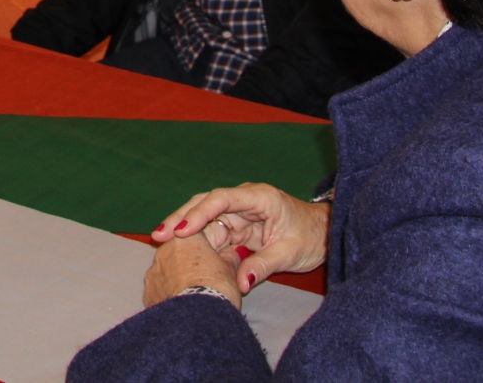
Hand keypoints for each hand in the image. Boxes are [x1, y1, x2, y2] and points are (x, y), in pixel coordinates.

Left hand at [142, 217, 241, 308]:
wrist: (196, 321)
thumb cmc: (216, 290)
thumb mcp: (231, 271)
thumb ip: (230, 258)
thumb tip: (233, 253)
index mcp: (186, 237)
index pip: (198, 234)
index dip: (209, 248)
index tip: (217, 260)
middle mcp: (165, 249)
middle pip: (180, 252)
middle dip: (191, 263)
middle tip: (208, 280)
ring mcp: (153, 272)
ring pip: (168, 271)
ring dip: (178, 279)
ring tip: (195, 296)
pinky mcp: (147, 293)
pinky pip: (160, 290)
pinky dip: (169, 295)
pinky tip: (182, 307)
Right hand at [150, 183, 329, 295]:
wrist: (324, 235)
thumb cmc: (311, 237)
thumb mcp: (290, 253)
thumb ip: (263, 266)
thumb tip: (239, 284)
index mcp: (259, 198)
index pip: (221, 199)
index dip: (198, 213)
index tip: (181, 231)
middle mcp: (244, 201)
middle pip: (206, 204)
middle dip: (181, 218)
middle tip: (158, 235)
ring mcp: (239, 213)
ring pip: (205, 217)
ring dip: (184, 228)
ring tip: (160, 240)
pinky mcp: (238, 227)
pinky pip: (213, 231)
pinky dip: (197, 239)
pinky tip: (179, 247)